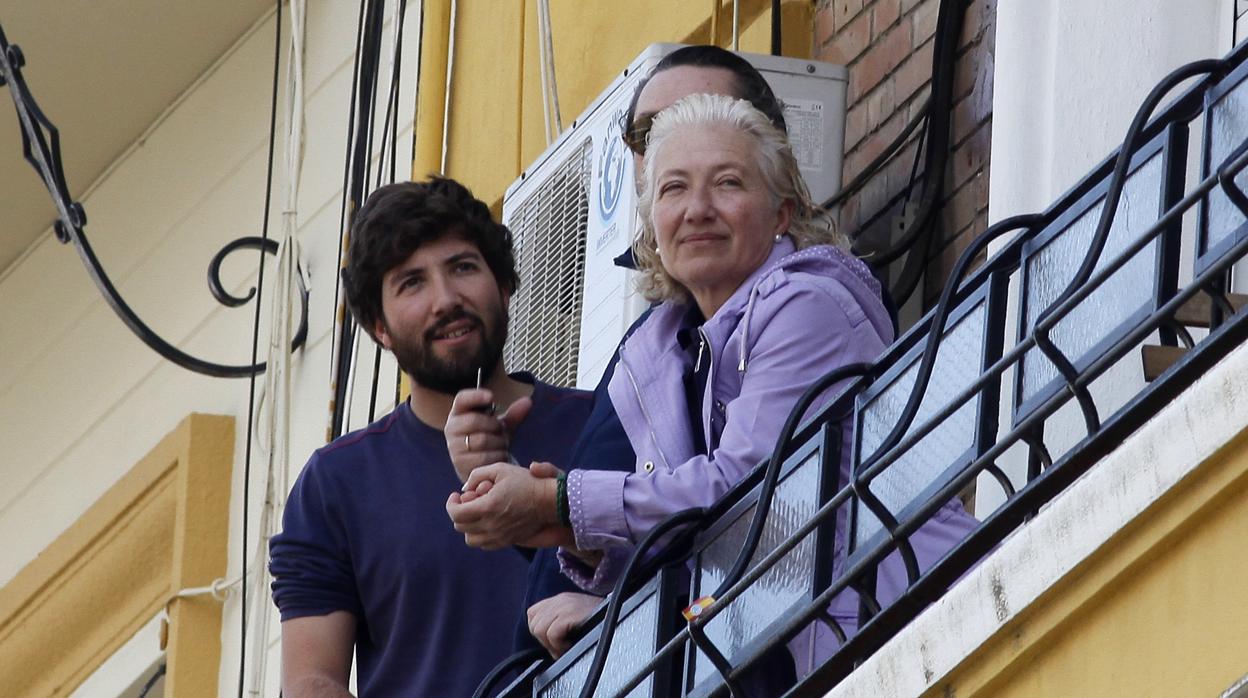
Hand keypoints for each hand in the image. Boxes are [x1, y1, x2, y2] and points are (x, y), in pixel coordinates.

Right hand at [445, 389, 531, 481]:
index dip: (475, 396)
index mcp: (459, 413)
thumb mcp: (501, 426)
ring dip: (497, 442)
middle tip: (500, 431)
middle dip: (494, 426)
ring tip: (500, 445)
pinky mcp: (459, 463)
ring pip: (481, 439)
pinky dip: (496, 456)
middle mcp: (452, 428)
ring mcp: (454, 446)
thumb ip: (513, 414)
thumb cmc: (489, 440)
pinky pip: (484, 457)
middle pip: (475, 420)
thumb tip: (527, 401)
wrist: (480, 467)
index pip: (462, 399)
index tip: (491, 396)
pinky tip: (498, 456)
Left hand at [445, 462, 573, 548]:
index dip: (451, 504)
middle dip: (459, 512)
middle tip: (467, 501)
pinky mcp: (507, 541)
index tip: (456, 495)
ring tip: (475, 513)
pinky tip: (486, 521)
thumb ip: (477, 476)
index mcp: (488, 507)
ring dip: (468, 526)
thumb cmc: (525, 482)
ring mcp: (499, 536)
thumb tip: (465, 489)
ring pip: (471, 539)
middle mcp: (491, 525)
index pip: (456, 513)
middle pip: (460, 526)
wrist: (549, 501)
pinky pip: (484, 544)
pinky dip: (480, 534)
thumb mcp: (500, 469)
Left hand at [528, 592, 602, 658]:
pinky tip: (571, 646)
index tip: (554, 641)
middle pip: (533, 623)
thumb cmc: (602, 623)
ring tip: (566, 647)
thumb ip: (560, 623)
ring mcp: (564, 605)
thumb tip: (546, 642)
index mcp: (560, 599)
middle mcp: (560, 599)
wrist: (619, 616)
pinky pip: (552, 634)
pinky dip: (558, 646)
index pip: (532, 614)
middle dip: (545, 641)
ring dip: (551, 645)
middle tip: (561, 648)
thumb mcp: (576, 619)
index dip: (540, 632)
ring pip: (539, 630)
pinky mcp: (570, 614)